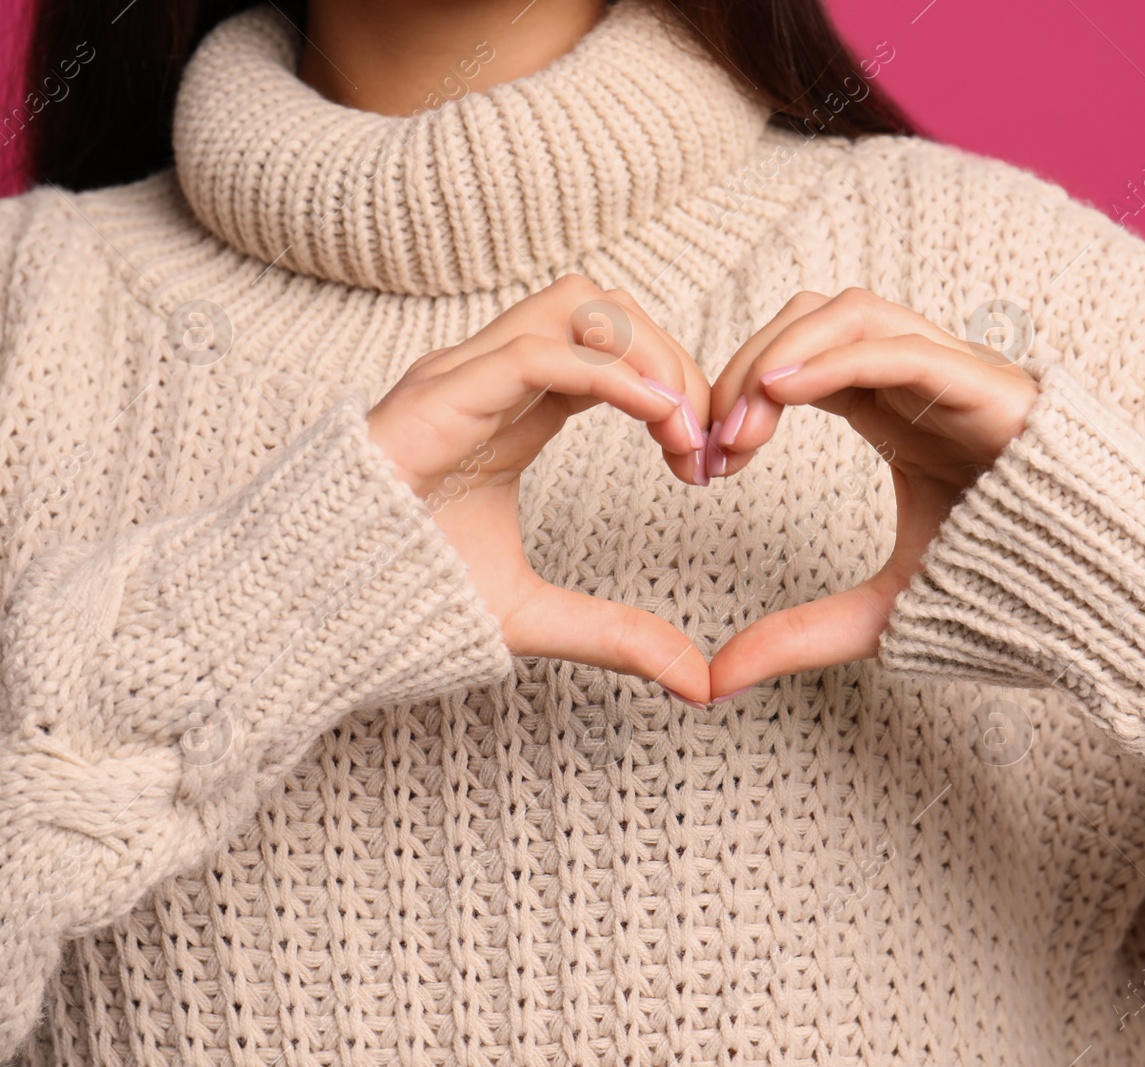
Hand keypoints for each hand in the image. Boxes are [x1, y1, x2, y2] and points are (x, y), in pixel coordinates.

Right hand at [366, 275, 714, 700]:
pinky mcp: (440, 395)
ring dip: (649, 355)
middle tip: (707, 439)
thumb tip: (699, 682)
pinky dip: (613, 376)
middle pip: (606, 308)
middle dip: (674, 359)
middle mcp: (492, 378)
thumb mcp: (536, 616)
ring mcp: (463, 378)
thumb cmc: (403, 599)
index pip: (614, 353)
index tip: (708, 460)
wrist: (308, 610)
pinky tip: (658, 422)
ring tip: (684, 428)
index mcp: (516, 410)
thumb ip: (618, 637)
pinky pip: (542, 352)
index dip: (673, 389)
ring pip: (577, 305)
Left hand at [701, 288, 1039, 697]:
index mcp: (891, 412)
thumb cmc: (1006, 589)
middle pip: (811, 321)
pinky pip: (902, 347)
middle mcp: (918, 379)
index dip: (737, 395)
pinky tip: (780, 392)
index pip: (794, 364)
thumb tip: (712, 680)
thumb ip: (799, 636)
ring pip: (852, 313)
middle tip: (711, 443)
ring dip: (782, 354)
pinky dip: (835, 358)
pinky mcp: (989, 387)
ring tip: (740, 419)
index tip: (702, 463)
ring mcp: (956, 374)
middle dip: (745, 368)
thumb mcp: (880, 615)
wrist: (1105, 598)